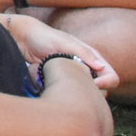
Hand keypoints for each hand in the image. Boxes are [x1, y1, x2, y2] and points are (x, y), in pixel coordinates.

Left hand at [0, 13, 119, 91]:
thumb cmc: (44, 38)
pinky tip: (59, 94)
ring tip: (66, 92)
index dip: (105, 84)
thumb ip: (83, 53)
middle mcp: (88, 69)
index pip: (111, 77)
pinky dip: (70, 98)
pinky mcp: (65, 84)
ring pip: (89, 96)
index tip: (91, 85)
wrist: (25, 40)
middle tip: (75, 91)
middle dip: (94, 95)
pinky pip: (74, 96)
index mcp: (93, 58)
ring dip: (82, 98)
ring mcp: (77, 78)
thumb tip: (101, 67)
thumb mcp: (64, 42)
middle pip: (103, 91)